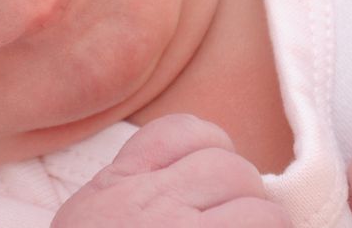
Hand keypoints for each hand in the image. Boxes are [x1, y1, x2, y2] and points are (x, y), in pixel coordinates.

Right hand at [51, 114, 290, 227]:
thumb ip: (126, 189)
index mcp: (120, 187)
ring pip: (262, 209)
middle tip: (236, 221)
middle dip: (243, 193)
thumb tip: (185, 173)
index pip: (181, 133)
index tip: (213, 178)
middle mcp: (155, 205)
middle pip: (230, 166)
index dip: (210, 146)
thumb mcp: (89, 215)